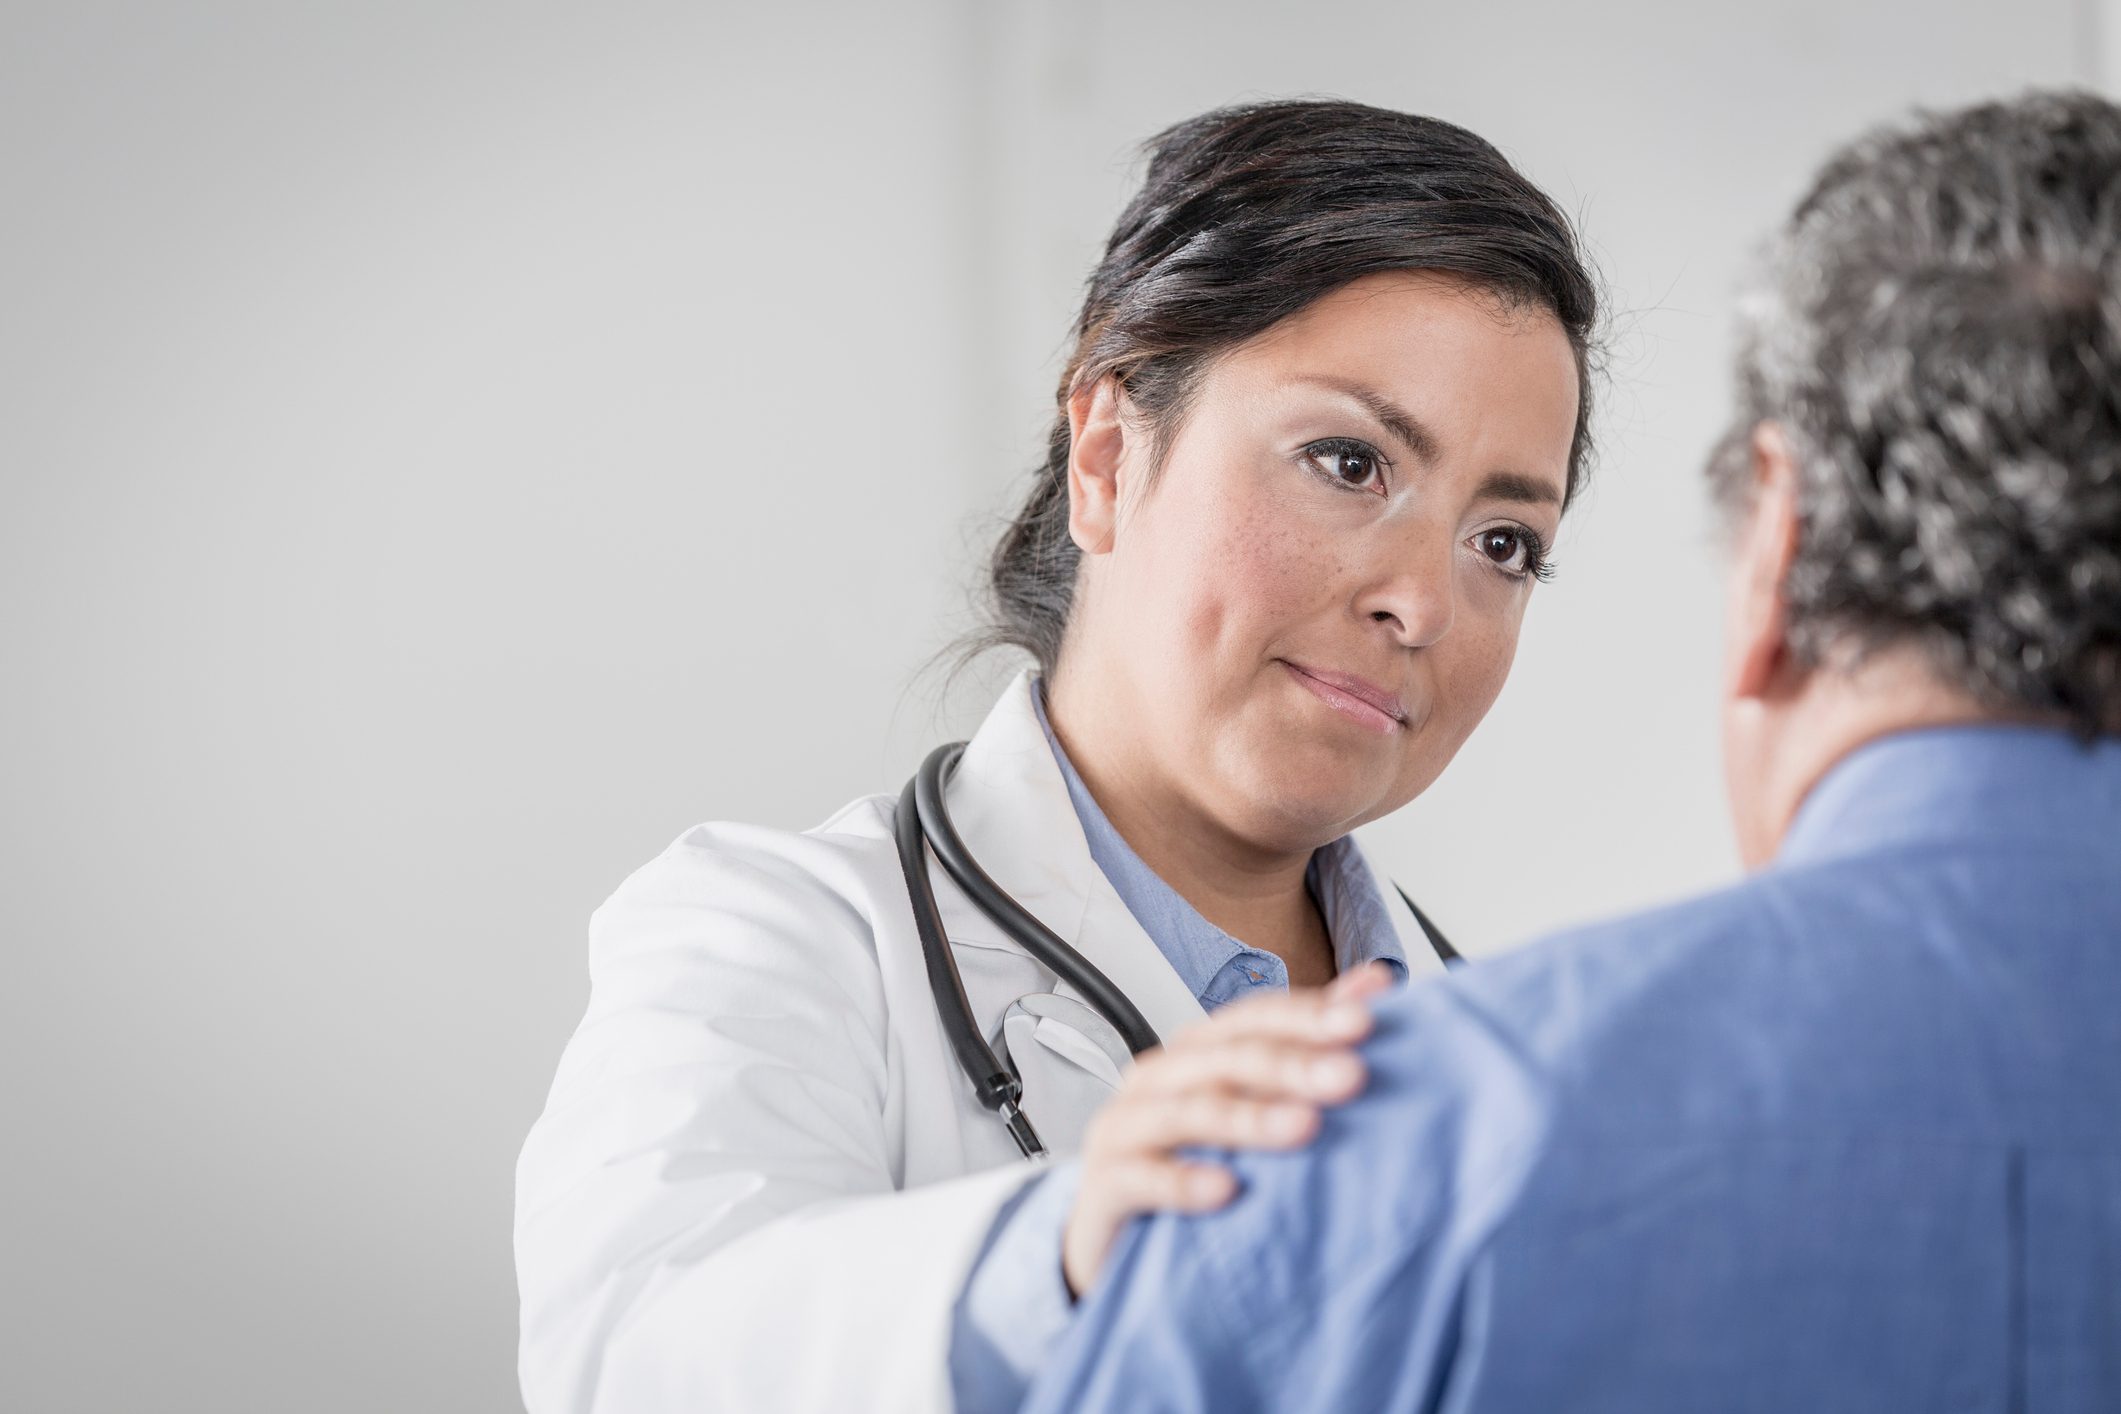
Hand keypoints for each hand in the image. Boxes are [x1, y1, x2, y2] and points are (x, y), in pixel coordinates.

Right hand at [1060, 961, 1393, 1297]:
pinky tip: (1226, 1190)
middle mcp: (1160, 1080)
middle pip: (1226, 1059)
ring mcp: (1126, 1129)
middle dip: (1291, 1063)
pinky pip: (1141, 1178)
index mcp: (1197, 1055)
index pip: (1253, 1019)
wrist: (1116, 1245)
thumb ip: (1309, 1046)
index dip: (1307, 1016)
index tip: (1367, 1022)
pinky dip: (1182, 1181)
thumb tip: (1376, 986)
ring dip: (1248, 1118)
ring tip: (1304, 1126)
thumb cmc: (1192, 1163)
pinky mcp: (1105, 1185)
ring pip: (1187, 1111)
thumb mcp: (1254, 1106)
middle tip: (1351, 1075)